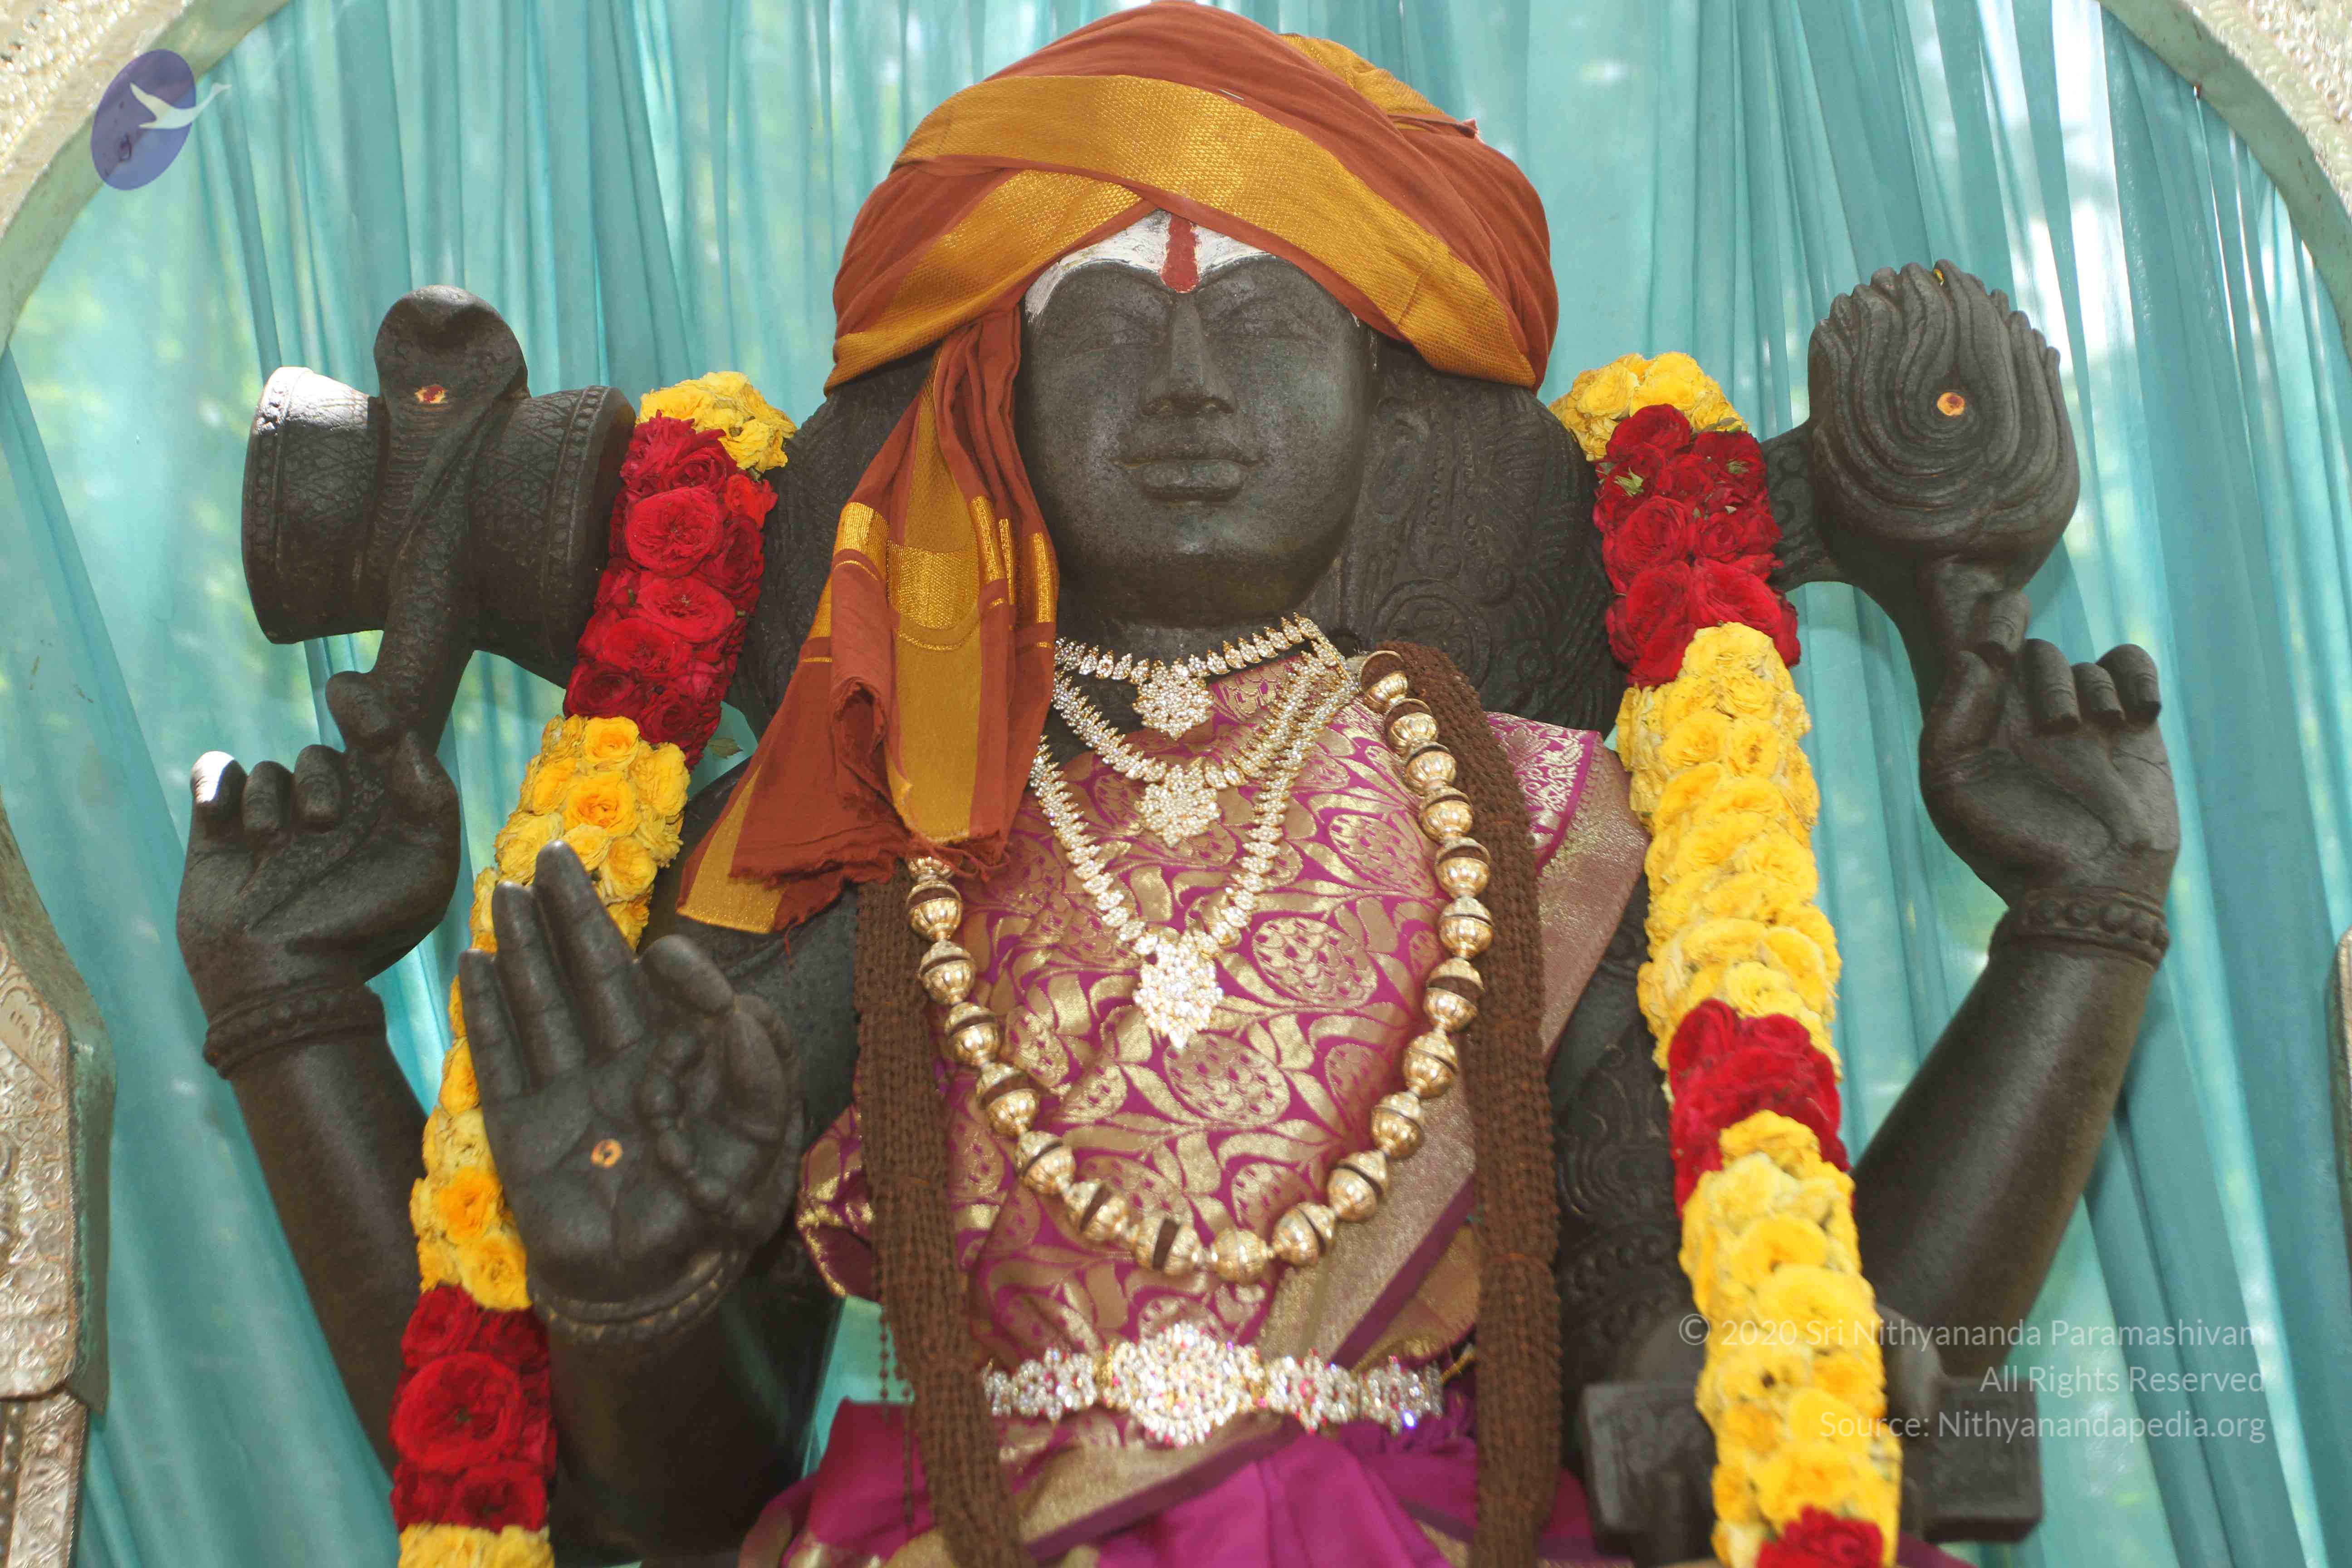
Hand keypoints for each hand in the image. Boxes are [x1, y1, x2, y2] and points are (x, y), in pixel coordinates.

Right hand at [177, 671, 460, 1014]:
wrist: (283, 981)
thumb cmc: (366, 929)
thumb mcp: (427, 866)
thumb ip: (431, 795)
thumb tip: (401, 736)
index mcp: (383, 814)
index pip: (380, 740)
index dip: (369, 707)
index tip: (346, 693)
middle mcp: (331, 810)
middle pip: (324, 752)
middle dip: (322, 779)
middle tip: (322, 824)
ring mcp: (275, 819)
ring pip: (271, 767)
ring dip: (272, 803)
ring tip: (275, 850)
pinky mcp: (222, 828)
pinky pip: (218, 772)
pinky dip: (217, 784)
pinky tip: (220, 814)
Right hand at [460, 844, 802, 1332]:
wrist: (652, 1289)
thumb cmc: (715, 1212)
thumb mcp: (763, 1136)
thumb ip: (758, 1064)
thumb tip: (725, 994)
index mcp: (675, 1062)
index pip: (655, 991)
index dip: (654, 959)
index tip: (662, 951)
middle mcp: (616, 1067)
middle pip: (588, 978)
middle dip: (569, 917)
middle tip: (550, 857)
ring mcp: (564, 1094)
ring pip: (540, 1005)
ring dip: (520, 948)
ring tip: (503, 891)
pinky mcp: (520, 1132)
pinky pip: (498, 1062)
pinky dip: (485, 1014)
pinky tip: (472, 963)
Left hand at [1920, 591, 2178, 904]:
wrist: (2089, 885)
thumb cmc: (2011, 841)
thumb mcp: (1952, 782)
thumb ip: (1953, 714)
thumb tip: (1976, 654)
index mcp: (1980, 722)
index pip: (1983, 649)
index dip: (1994, 622)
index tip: (2007, 610)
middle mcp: (2028, 716)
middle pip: (2037, 653)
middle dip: (2047, 679)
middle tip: (2058, 730)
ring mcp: (2082, 718)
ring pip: (2085, 665)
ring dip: (2091, 692)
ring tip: (2100, 735)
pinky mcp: (2131, 725)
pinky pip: (2130, 663)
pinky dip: (2136, 675)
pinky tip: (2136, 715)